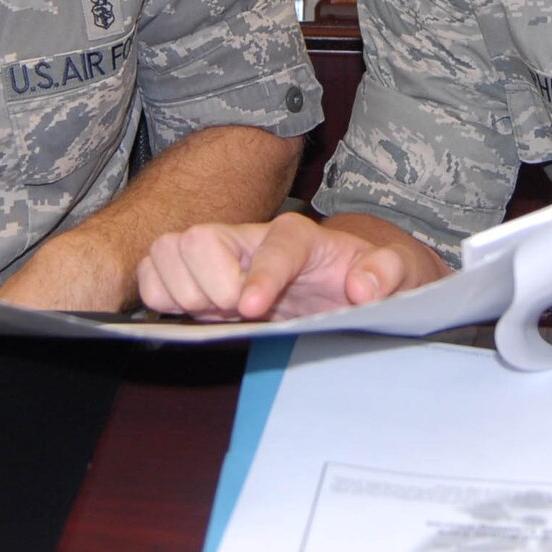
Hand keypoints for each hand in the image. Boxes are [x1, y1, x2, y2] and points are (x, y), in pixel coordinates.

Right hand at [137, 213, 428, 320]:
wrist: (350, 282)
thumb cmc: (369, 277)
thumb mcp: (399, 273)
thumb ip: (388, 273)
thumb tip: (363, 288)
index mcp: (301, 238)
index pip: (275, 243)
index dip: (260, 274)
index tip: (250, 308)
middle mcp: (252, 241)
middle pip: (200, 235)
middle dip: (207, 279)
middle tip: (232, 311)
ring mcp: (221, 259)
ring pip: (169, 249)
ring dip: (180, 287)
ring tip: (211, 312)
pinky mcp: (199, 280)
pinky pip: (153, 274)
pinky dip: (159, 295)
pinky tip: (191, 315)